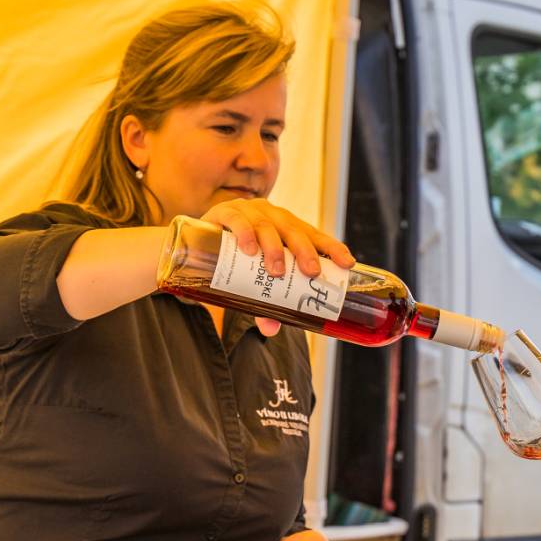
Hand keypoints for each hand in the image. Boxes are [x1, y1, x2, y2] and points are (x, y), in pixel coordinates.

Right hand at [200, 200, 354, 336]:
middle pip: (294, 230)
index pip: (314, 235)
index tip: (347, 264)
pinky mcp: (223, 212)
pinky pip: (237, 220)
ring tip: (277, 272)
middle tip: (310, 273)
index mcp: (285, 227)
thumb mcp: (253, 283)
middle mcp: (271, 215)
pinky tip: (249, 250)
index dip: (332, 247)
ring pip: (267, 226)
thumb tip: (271, 330)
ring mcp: (248, 211)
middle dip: (305, 251)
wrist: (194, 245)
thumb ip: (263, 303)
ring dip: (274, 248)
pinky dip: (244, 234)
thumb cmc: (234, 261)